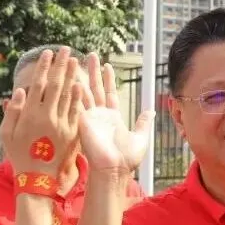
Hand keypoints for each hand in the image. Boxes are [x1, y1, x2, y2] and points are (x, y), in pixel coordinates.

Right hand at [0, 48, 83, 175]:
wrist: (37, 178)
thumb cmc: (18, 156)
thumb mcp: (6, 134)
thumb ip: (13, 112)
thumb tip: (21, 91)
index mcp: (30, 115)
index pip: (38, 84)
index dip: (43, 67)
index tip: (47, 53)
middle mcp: (47, 116)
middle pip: (55, 85)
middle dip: (60, 65)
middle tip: (65, 49)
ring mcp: (61, 124)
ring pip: (68, 95)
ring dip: (71, 76)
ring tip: (74, 61)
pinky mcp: (72, 133)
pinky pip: (76, 112)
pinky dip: (79, 97)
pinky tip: (81, 85)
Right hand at [78, 54, 153, 173]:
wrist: (113, 170)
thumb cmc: (127, 158)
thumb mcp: (141, 137)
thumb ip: (144, 123)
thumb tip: (150, 111)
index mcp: (113, 118)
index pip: (110, 93)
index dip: (109, 79)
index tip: (108, 65)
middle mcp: (100, 116)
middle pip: (96, 88)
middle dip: (94, 71)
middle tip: (91, 55)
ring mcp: (90, 118)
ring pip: (86, 92)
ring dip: (83, 76)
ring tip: (78, 60)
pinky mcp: (83, 122)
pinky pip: (79, 103)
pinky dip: (76, 91)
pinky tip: (74, 77)